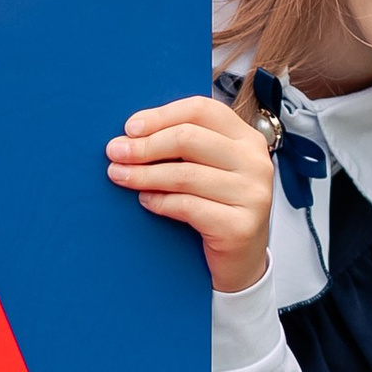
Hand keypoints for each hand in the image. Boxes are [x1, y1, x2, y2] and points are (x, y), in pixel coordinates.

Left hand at [107, 96, 272, 293]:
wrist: (241, 261)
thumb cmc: (218, 208)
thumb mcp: (208, 169)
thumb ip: (184, 147)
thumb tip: (131, 135)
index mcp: (247, 138)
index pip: (201, 110)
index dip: (161, 115)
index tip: (130, 128)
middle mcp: (255, 162)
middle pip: (188, 138)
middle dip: (145, 145)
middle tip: (115, 153)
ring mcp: (251, 195)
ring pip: (184, 174)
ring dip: (144, 175)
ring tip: (120, 176)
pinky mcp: (239, 226)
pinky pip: (188, 206)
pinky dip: (160, 202)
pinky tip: (145, 201)